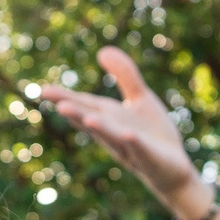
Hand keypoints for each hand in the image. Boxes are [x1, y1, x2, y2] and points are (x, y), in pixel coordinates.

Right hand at [37, 47, 212, 219]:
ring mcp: (132, 148)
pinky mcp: (152, 158)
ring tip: (86, 118)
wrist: (176, 169)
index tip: (43, 89)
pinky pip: (141, 150)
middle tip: (53, 100)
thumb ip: (124, 75)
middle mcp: (115, 134)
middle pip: (92, 121)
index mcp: (110, 119)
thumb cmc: (154, 134)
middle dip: (75, 112)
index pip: (85, 106)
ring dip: (99, 128)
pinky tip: (128, 134)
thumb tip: (102, 50)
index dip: (65, 98)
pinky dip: (134, 142)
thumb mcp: (140, 98)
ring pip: (113, 137)